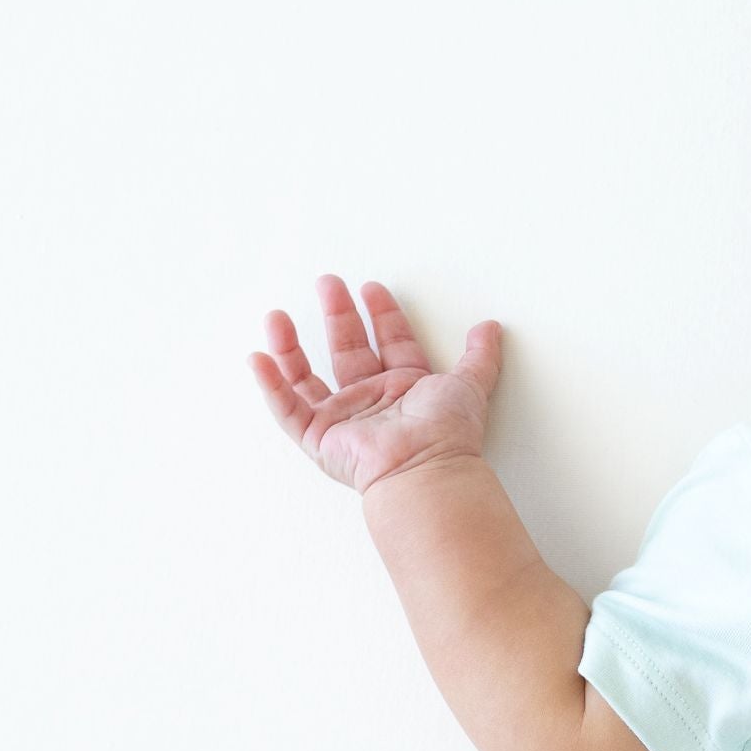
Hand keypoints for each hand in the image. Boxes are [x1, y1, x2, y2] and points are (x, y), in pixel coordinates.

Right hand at [249, 274, 501, 493]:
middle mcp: (373, 402)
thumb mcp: (470, 384)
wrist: (425, 467)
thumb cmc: (447, 432)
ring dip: (291, 346)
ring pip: (307, 377)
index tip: (372, 288)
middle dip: (337, 315)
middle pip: (347, 350)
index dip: (381, 314)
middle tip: (328, 283)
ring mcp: (344, 420)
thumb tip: (492, 328)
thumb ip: (480, 356)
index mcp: (405, 388)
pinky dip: (270, 385)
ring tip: (278, 316)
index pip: (390, 342)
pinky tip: (257, 357)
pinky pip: (287, 408)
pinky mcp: (320, 438)